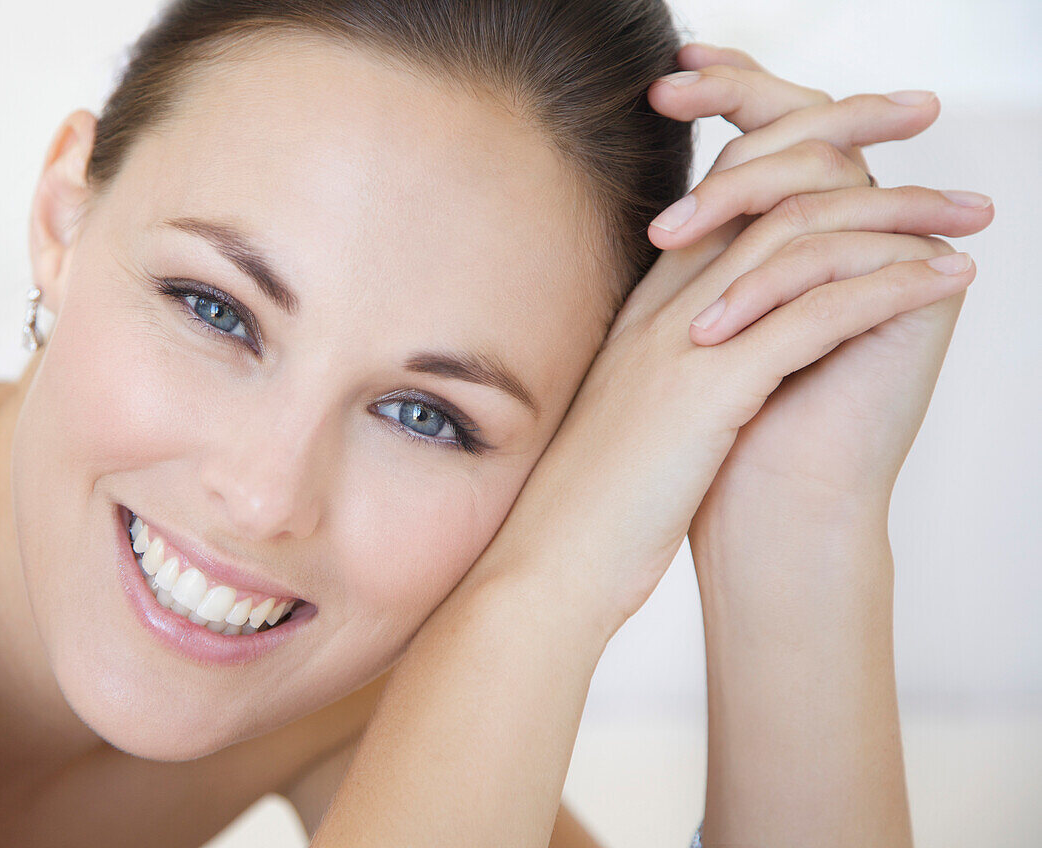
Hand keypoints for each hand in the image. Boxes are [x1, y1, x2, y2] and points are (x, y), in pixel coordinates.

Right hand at [473, 95, 983, 639]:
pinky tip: (947, 278)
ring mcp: (684, 341)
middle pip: (767, 187)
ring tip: (969, 211)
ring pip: (802, 239)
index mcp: (646, 307)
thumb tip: (734, 351)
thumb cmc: (597, 499)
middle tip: (924, 126)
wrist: (552, 560)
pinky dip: (891, 287)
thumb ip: (675, 364)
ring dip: (899, 215)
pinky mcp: (711, 389)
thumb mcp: (635, 413)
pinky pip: (816, 313)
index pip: (725, 192)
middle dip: (856, 145)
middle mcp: (663, 304)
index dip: (796, 154)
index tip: (863, 150)